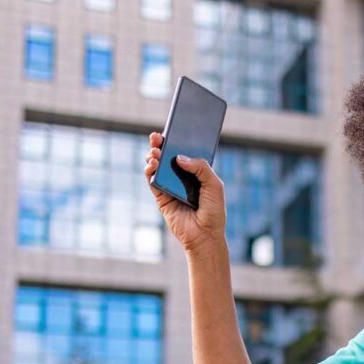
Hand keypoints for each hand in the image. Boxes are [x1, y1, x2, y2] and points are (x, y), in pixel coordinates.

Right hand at [143, 132, 226, 255]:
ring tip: (155, 152)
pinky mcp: (161, 197)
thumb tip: (179, 157)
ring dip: (154, 156)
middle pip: (169, 156)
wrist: (205, 235)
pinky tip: (151, 165)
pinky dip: (149, 171)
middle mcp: (182, 177)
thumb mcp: (214, 185)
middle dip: (162, 144)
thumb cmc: (214, 211)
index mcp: (197, 172)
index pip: (185, 152)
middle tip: (158, 136)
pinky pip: (152, 181)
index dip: (178, 140)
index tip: (174, 128)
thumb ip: (201, 168)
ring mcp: (170, 186)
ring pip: (158, 166)